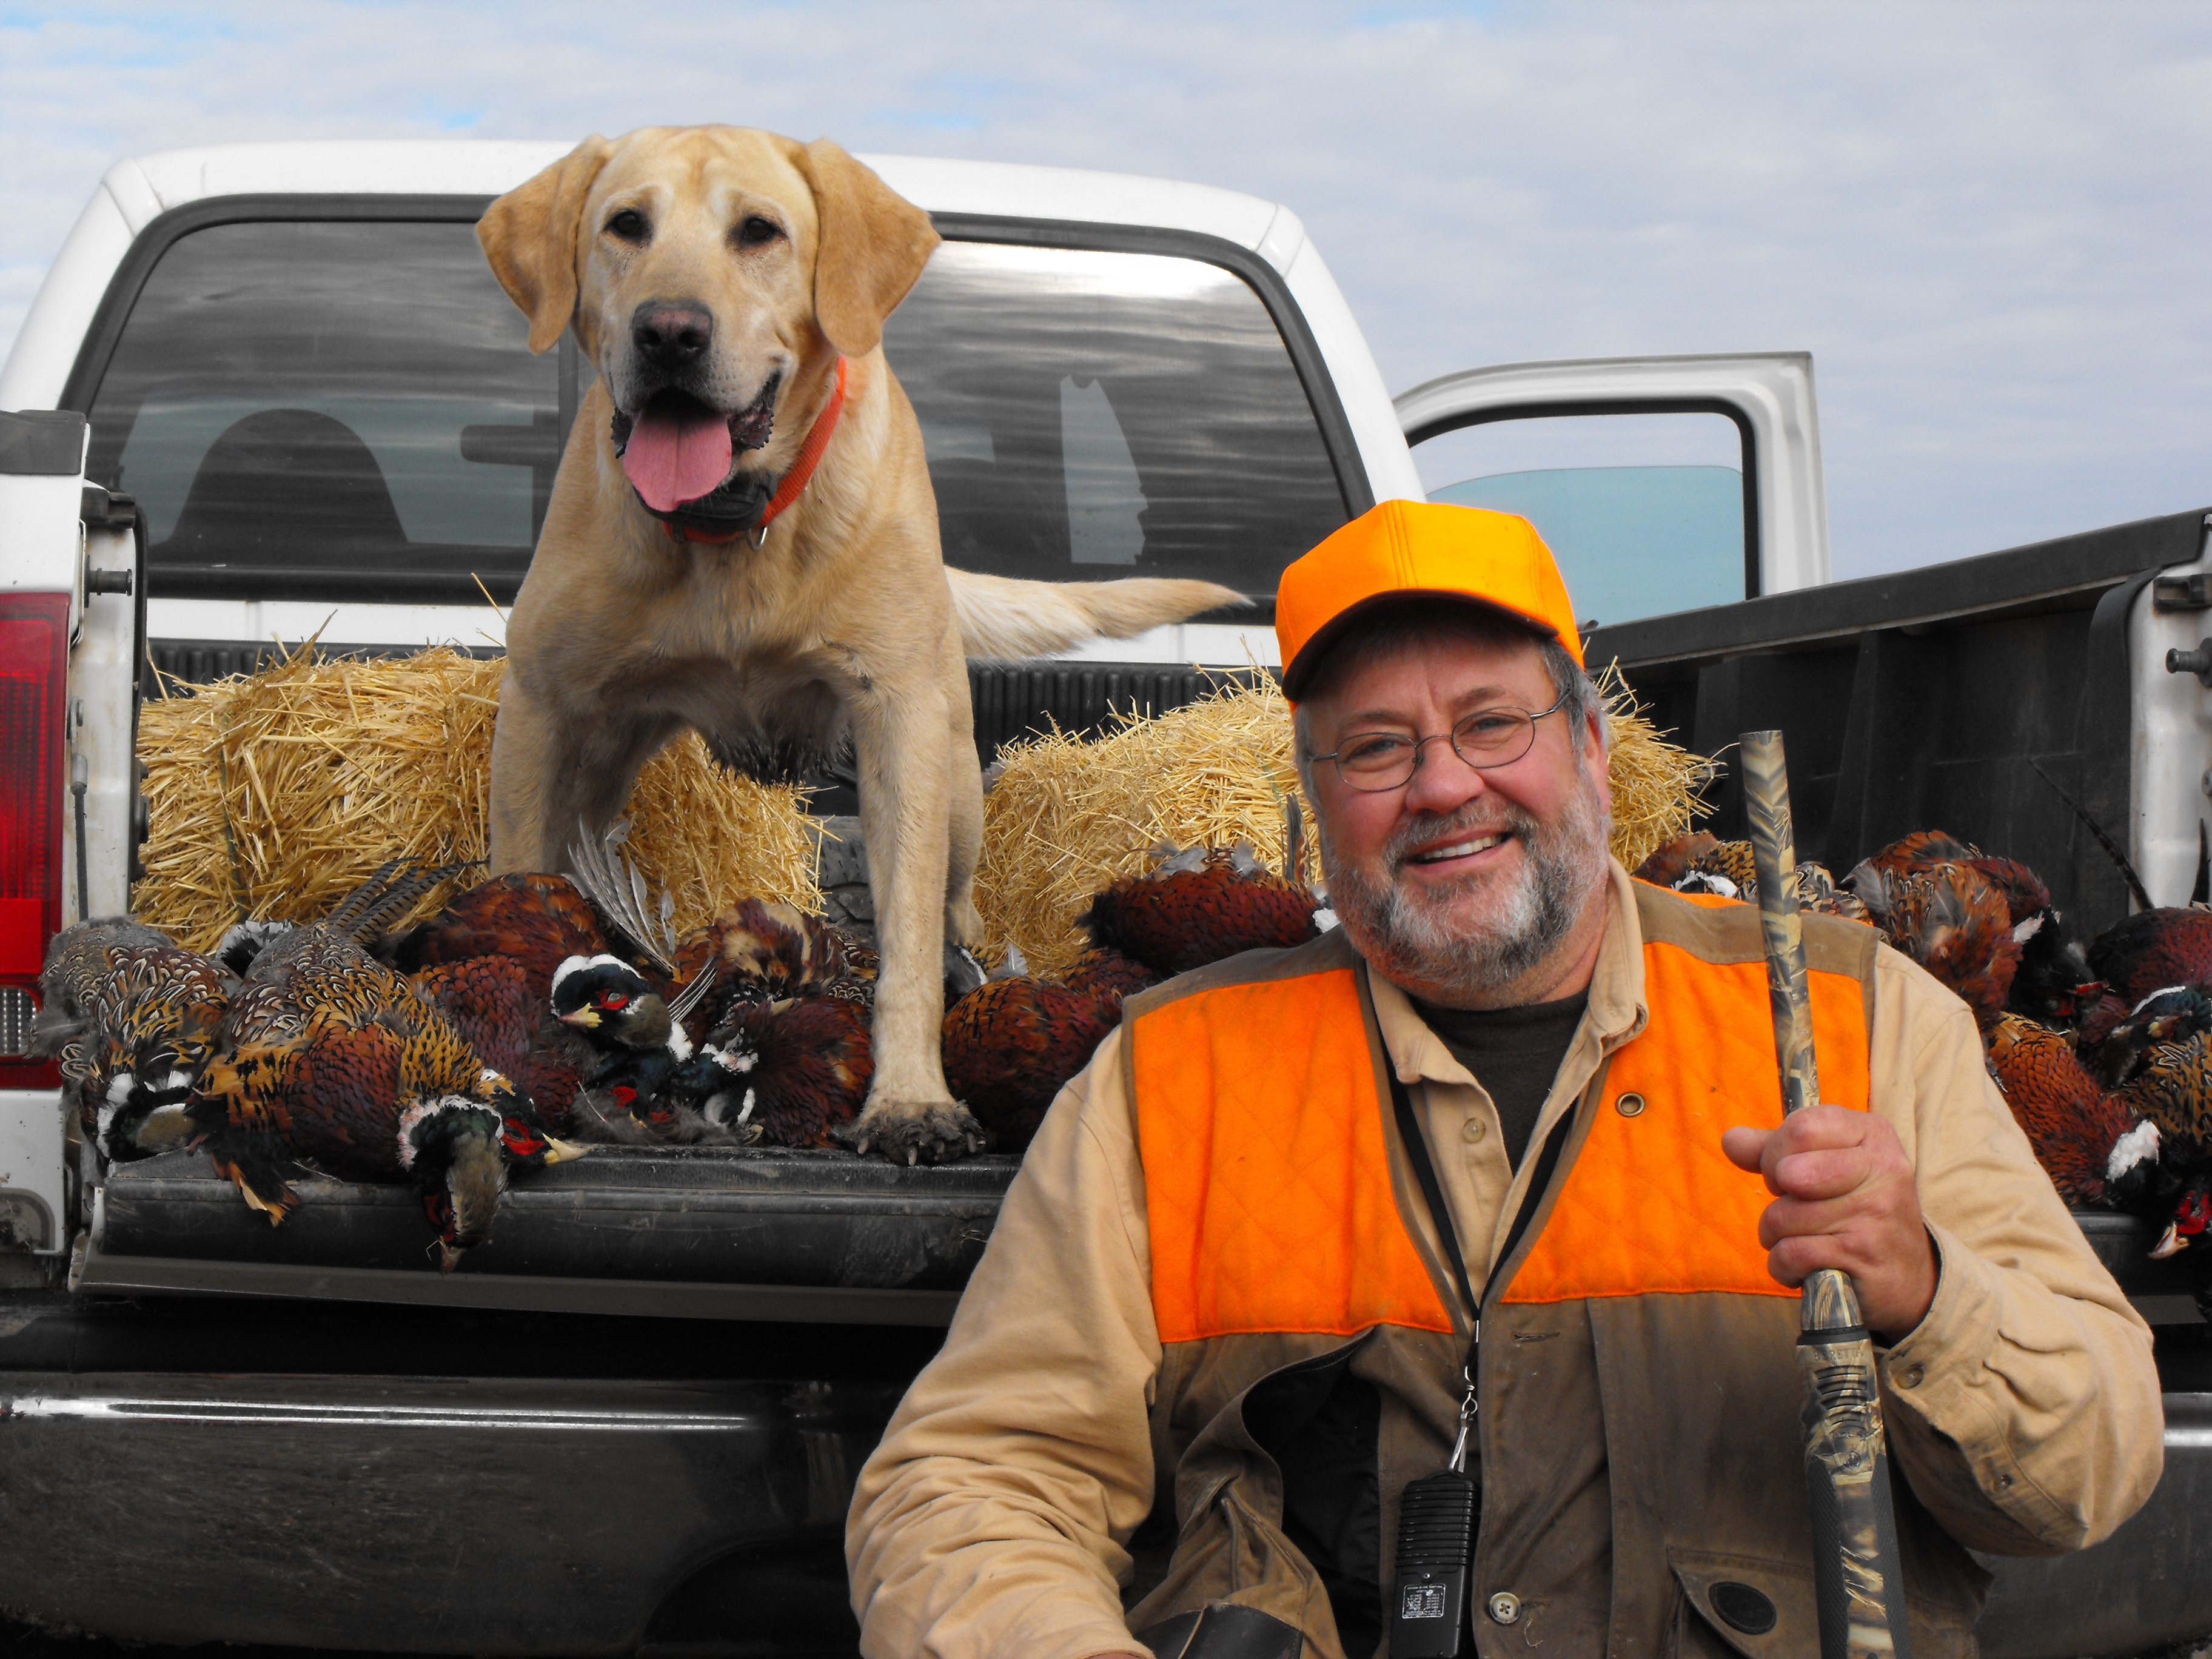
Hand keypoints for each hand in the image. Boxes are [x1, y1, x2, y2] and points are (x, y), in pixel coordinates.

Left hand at [1721, 1105, 1937, 1340]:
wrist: (1909, 1277)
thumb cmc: (1856, 1213)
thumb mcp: (1827, 1166)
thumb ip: (1776, 1149)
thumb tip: (1731, 1139)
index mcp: (1871, 1133)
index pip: (1800, 1127)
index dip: (1776, 1153)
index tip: (1788, 1173)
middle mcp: (1882, 1167)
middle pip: (1787, 1170)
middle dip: (1776, 1196)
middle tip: (1797, 1207)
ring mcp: (1876, 1211)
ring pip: (1782, 1217)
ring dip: (1777, 1237)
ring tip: (1805, 1240)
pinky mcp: (1863, 1254)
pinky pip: (1790, 1254)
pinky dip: (1784, 1266)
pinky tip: (1806, 1267)